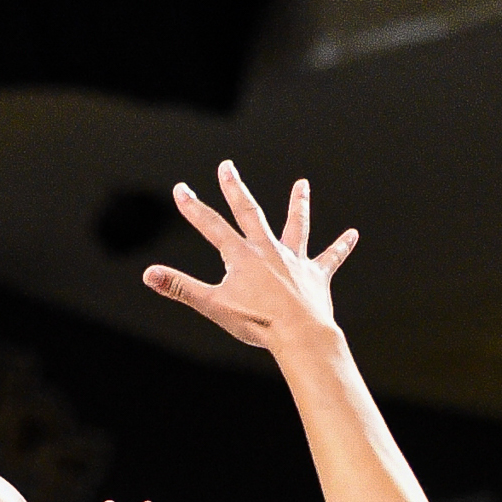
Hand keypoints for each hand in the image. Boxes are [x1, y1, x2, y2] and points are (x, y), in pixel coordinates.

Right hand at [144, 164, 358, 354]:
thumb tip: (148, 275)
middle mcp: (268, 250)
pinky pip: (330, 258)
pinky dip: (341, 247)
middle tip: (227, 167)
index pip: (211, 227)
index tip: (181, 189)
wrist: (298, 333)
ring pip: (296, 226)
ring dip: (298, 205)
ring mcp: (293, 261)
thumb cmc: (256, 323)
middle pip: (250, 213)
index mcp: (242, 256)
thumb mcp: (212, 306)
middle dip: (235, 189)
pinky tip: (352, 235)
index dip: (193, 208)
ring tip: (303, 185)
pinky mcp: (315, 276)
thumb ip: (180, 287)